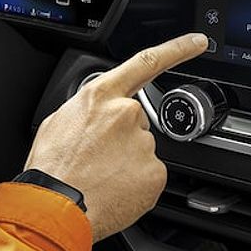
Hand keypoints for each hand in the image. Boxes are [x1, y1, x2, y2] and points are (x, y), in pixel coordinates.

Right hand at [24, 33, 208, 240]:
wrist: (55, 208)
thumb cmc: (51, 170)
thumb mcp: (57, 123)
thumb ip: (86, 110)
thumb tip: (95, 115)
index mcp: (101, 97)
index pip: (146, 63)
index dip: (177, 49)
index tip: (198, 42)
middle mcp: (126, 114)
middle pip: (137, 122)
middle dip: (123, 139)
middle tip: (98, 160)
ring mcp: (143, 143)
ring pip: (142, 152)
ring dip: (127, 164)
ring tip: (100, 178)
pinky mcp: (155, 172)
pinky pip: (150, 176)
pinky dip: (136, 185)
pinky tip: (114, 190)